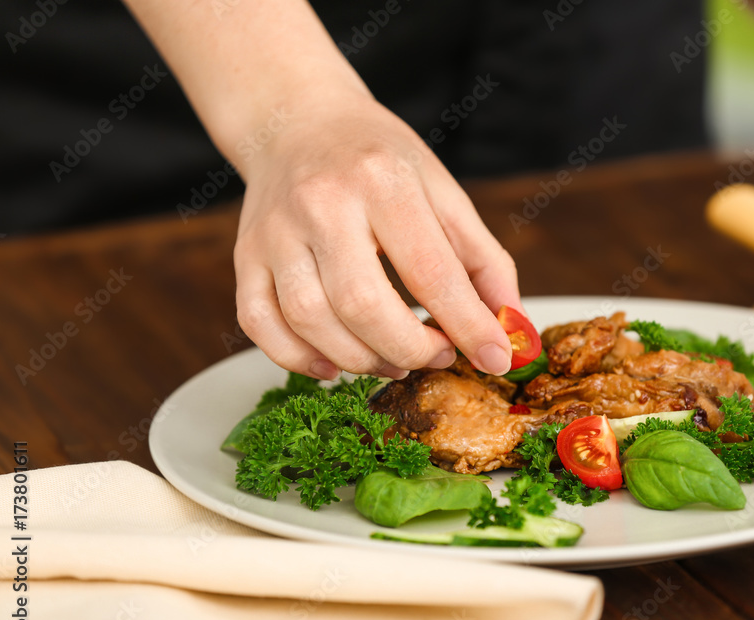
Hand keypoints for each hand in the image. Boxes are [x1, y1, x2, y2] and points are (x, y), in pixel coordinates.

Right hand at [233, 92, 521, 379]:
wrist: (297, 122)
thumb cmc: (378, 160)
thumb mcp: (442, 191)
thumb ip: (481, 260)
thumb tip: (509, 329)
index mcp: (382, 181)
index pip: (430, 270)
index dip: (468, 324)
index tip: (494, 358)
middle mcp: (321, 204)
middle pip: (363, 305)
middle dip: (411, 349)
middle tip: (436, 354)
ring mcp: (275, 233)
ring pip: (310, 322)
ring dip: (362, 360)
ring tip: (395, 359)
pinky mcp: (244, 257)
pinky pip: (261, 325)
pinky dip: (299, 359)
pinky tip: (335, 362)